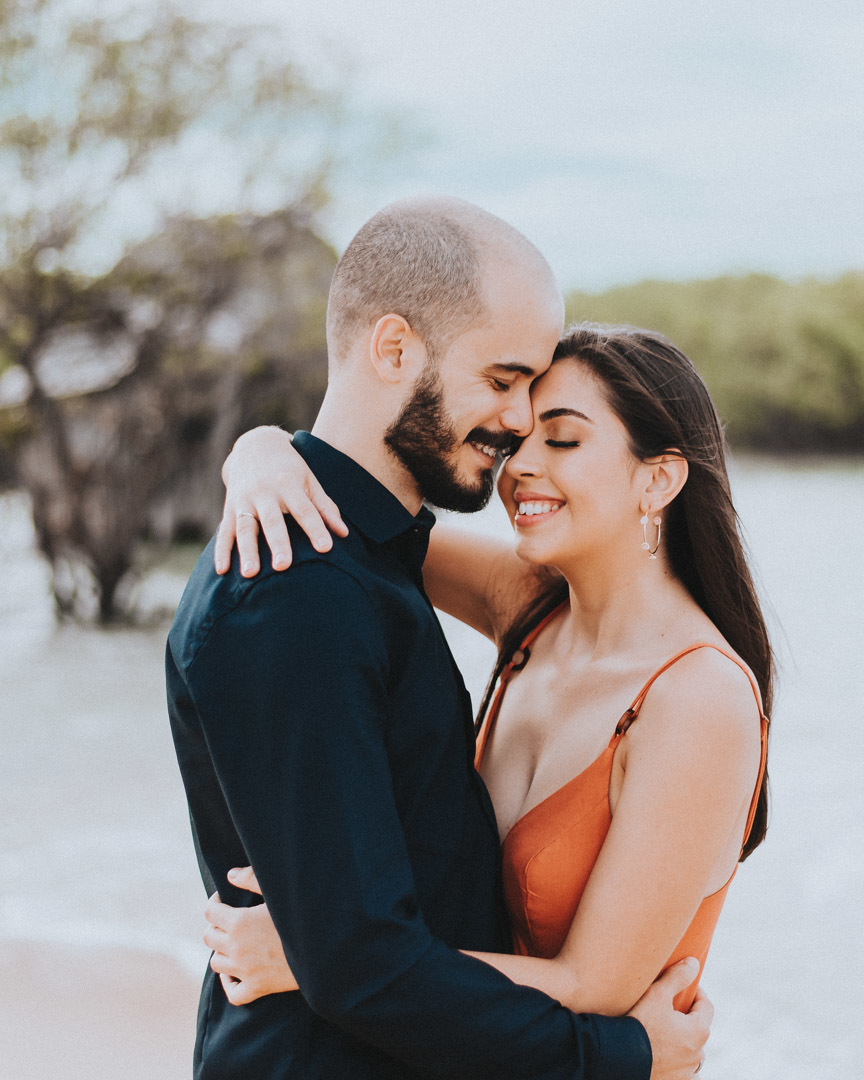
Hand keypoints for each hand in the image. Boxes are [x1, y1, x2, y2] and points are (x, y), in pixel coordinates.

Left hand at [203, 866, 298, 1004]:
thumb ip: (251, 878)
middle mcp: (236, 947)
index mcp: (239, 922)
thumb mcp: (277, 891)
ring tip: (235, 943)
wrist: (323, 947)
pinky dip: (229, 983)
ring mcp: (245, 971)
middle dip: (216, 925)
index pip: (210, 912)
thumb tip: (230, 875)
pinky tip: (235, 973)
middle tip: (229, 921)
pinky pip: (232, 993)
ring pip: (216, 963)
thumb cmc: (302, 914)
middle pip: (208, 936)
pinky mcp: (257, 988)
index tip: (223, 899)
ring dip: (222, 951)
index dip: (214, 902)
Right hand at [214, 426, 347, 576]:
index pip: (304, 509)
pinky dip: (221, 551)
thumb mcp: (310, 480)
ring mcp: (243, 500)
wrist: (254, 446)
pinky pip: (224, 532)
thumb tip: (344, 534)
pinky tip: (221, 571)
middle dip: (277, 542)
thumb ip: (325, 508)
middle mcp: (263, 492)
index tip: (326, 548)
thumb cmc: (289, 469)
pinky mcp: (228, 509)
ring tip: (250, 574)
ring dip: (246, 551)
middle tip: (282, 566)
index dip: (315, 528)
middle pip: (271, 520)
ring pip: (244, 528)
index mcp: (287, 483)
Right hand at [627, 958, 711, 1079]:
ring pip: (690, 1052)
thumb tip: (694, 963)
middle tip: (668, 1008)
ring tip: (662, 1032)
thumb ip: (677, 977)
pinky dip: (675, 1062)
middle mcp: (698, 1054)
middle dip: (687, 1018)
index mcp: (699, 1031)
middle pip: (698, 1029)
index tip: (686, 987)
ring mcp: (687, 1072)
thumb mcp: (657, 994)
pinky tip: (662, 1055)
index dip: (697, 993)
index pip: (707, 1006)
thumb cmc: (640, 1024)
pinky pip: (681, 1070)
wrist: (620, 1058)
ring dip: (682, 1042)